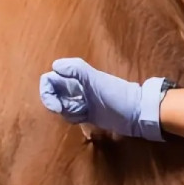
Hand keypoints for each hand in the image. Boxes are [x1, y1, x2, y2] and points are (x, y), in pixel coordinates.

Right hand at [39, 58, 165, 141]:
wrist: (136, 113)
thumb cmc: (116, 95)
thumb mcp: (96, 81)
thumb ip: (76, 70)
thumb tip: (54, 66)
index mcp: (76, 77)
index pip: (50, 79)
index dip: (47, 91)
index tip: (56, 105)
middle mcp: (76, 87)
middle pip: (53, 93)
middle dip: (56, 104)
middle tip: (70, 111)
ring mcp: (81, 100)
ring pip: (62, 106)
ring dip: (69, 112)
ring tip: (85, 114)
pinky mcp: (87, 113)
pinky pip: (72, 115)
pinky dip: (75, 118)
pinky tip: (86, 119)